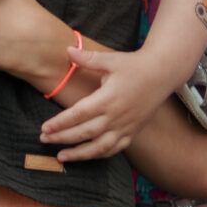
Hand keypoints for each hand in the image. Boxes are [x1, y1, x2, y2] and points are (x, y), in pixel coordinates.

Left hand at [40, 43, 177, 162]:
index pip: (79, 114)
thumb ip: (88, 58)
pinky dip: (99, 154)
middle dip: (62, 138)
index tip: (44, 128)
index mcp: (108, 98)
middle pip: (85, 133)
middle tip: (44, 140)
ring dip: (79, 154)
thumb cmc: (134, 65)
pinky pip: (114, 149)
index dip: (60, 123)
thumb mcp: (111, 59)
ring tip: (61, 156)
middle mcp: (116, 116)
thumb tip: (67, 50)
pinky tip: (86, 155)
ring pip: (99, 147)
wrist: (162, 74)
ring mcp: (125, 127)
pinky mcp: (132, 132)